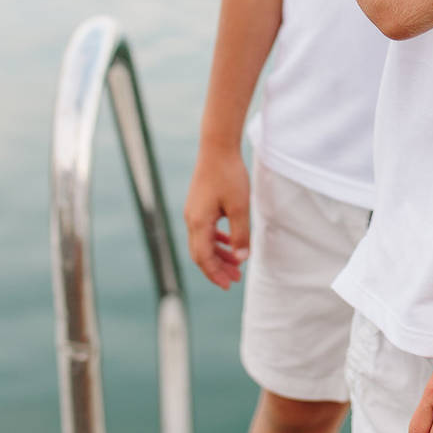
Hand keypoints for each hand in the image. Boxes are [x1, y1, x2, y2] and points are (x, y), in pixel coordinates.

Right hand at [182, 146, 250, 288]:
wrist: (217, 147)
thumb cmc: (229, 175)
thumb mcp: (239, 207)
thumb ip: (240, 234)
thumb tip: (241, 258)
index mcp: (198, 222)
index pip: (203, 258)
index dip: (215, 273)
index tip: (228, 285)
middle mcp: (191, 219)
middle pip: (201, 253)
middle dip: (217, 268)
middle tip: (233, 280)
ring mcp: (193, 211)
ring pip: (203, 242)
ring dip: (218, 255)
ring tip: (235, 265)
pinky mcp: (199, 204)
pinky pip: (205, 230)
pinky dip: (217, 240)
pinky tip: (229, 243)